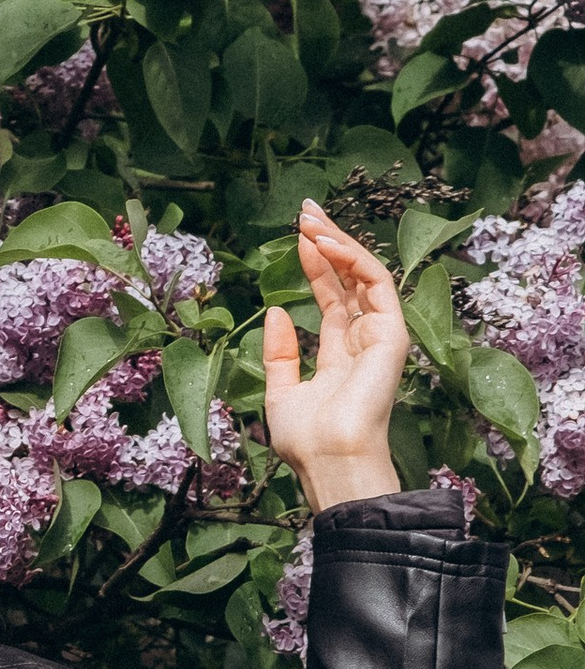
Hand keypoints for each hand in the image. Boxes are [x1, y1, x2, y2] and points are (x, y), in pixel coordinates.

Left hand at [261, 204, 406, 513]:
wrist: (328, 459)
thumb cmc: (306, 439)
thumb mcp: (279, 391)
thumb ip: (280, 352)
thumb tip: (277, 311)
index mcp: (341, 354)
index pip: (332, 296)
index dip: (316, 264)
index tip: (296, 234)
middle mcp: (364, 340)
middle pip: (349, 278)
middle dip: (329, 241)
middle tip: (306, 210)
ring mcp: (380, 335)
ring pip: (365, 274)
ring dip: (339, 242)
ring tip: (311, 218)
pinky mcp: (391, 334)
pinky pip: (376, 284)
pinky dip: (353, 259)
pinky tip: (326, 243)